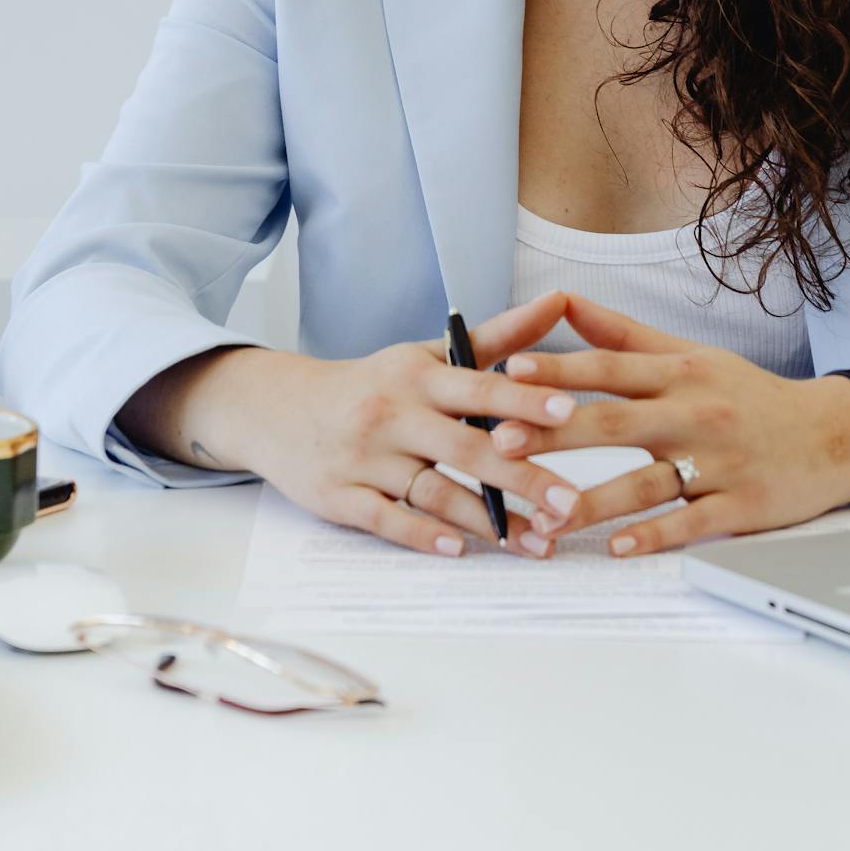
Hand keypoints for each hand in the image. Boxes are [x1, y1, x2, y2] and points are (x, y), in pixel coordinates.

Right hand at [245, 291, 593, 557]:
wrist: (280, 408)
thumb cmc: (374, 383)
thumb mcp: (427, 354)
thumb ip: (497, 336)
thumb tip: (560, 301)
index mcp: (417, 375)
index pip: (477, 386)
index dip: (523, 399)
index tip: (570, 412)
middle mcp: (392, 414)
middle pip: (464, 448)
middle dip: (521, 478)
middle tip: (570, 502)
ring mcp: (364, 458)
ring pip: (433, 492)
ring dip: (488, 522)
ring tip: (540, 541)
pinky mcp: (340, 497)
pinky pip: (387, 520)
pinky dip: (424, 536)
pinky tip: (461, 550)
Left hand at [485, 292, 849, 555]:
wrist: (831, 433)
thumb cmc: (748, 394)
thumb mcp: (691, 354)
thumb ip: (623, 334)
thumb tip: (562, 300)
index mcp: (678, 373)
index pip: (609, 368)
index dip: (558, 370)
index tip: (510, 371)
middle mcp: (694, 413)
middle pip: (617, 422)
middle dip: (557, 433)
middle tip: (502, 443)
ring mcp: (718, 462)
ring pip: (648, 481)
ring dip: (594, 499)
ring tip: (546, 515)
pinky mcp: (741, 506)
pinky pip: (692, 524)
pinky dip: (654, 536)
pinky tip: (617, 547)